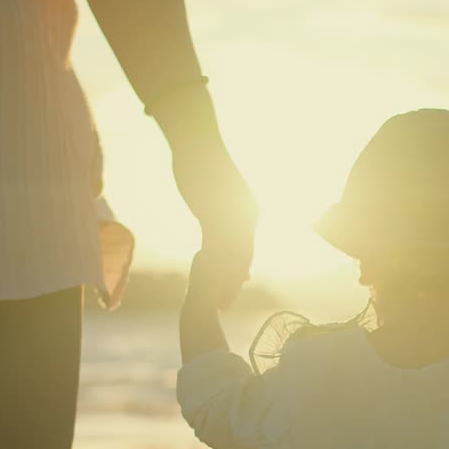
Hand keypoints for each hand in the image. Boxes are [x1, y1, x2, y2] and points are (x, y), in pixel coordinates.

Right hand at [170, 131, 256, 308]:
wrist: (199, 143)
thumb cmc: (206, 164)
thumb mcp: (217, 192)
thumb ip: (220, 211)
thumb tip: (219, 221)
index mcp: (249, 211)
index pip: (247, 248)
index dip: (241, 270)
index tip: (238, 287)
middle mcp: (246, 216)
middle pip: (243, 258)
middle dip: (235, 283)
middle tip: (228, 305)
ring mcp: (231, 216)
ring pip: (231, 257)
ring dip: (225, 283)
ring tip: (219, 303)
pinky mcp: (214, 214)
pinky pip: (214, 246)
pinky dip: (212, 267)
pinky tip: (203, 283)